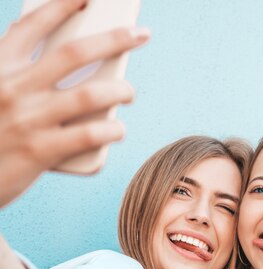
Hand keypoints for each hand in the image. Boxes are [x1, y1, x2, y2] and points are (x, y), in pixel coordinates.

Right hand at [0, 0, 149, 207]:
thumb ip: (25, 79)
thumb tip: (79, 69)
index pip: (31, 26)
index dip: (61, 6)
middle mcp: (12, 88)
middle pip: (73, 53)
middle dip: (114, 39)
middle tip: (142, 34)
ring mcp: (28, 120)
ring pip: (90, 95)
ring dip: (120, 90)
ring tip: (129, 91)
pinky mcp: (40, 152)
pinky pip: (90, 135)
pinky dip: (112, 130)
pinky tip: (118, 129)